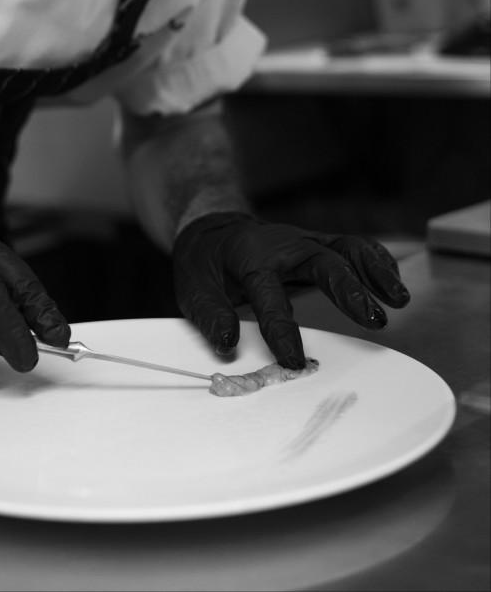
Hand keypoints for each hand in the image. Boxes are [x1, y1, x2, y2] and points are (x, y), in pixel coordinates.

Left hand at [172, 211, 409, 367]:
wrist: (214, 230)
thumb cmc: (204, 263)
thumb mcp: (192, 288)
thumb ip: (210, 315)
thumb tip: (227, 344)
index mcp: (249, 257)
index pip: (269, 295)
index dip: (282, 330)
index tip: (294, 361)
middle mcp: (283, 244)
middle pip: (323, 260)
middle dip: (350, 290)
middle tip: (375, 320)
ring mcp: (306, 241)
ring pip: (347, 248)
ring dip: (376, 272)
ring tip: (399, 300)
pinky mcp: (320, 244)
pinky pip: (354, 248)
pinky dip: (377, 262)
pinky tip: (393, 285)